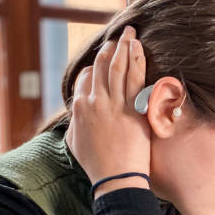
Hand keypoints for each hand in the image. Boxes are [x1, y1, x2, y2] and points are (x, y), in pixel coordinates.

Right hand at [66, 26, 149, 187]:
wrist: (117, 178)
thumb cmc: (97, 166)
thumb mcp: (75, 142)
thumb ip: (75, 123)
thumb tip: (77, 114)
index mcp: (80, 109)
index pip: (85, 78)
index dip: (93, 68)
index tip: (101, 62)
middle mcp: (95, 102)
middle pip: (101, 67)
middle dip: (109, 49)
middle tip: (117, 39)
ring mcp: (114, 104)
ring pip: (117, 67)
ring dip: (123, 47)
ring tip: (129, 35)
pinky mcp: (134, 109)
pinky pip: (135, 78)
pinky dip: (136, 60)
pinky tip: (139, 49)